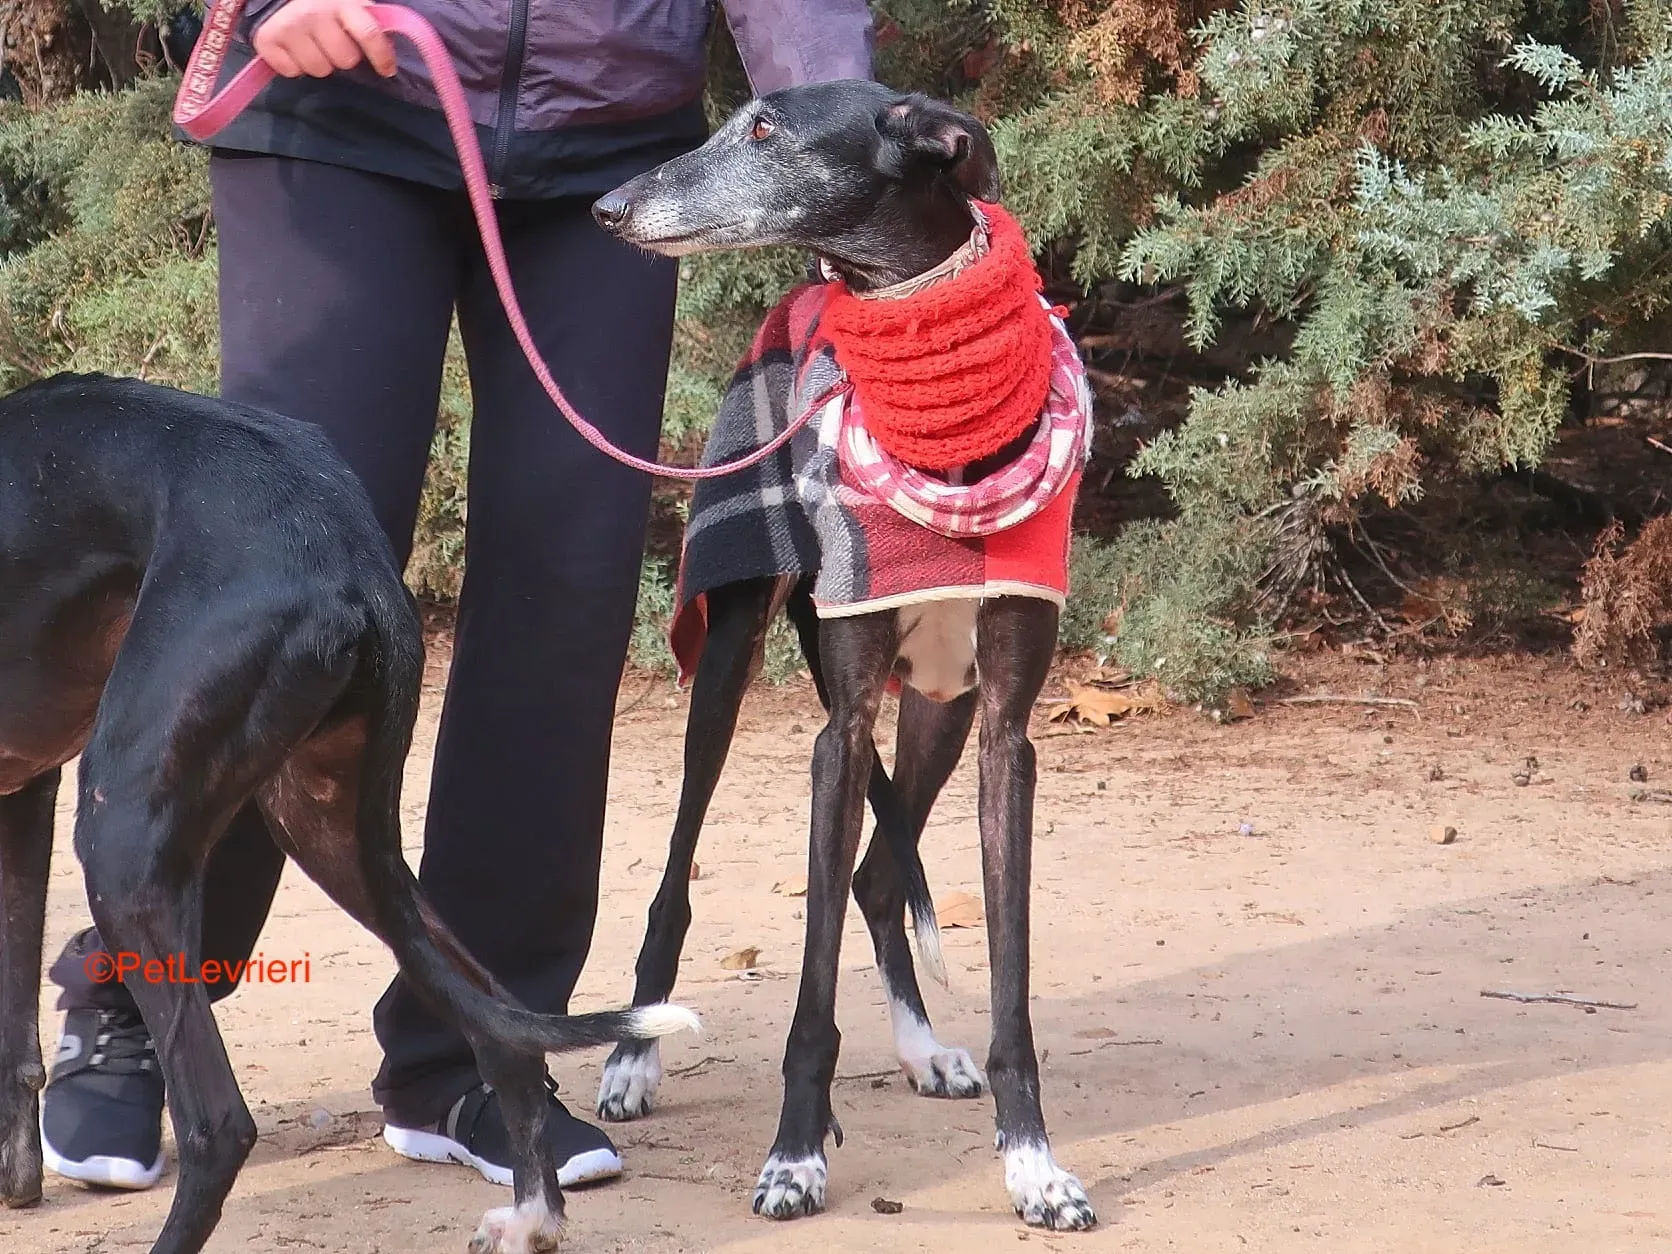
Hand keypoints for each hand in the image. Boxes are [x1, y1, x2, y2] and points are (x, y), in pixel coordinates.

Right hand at [252, 0, 396, 78]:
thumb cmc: (321, 3)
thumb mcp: (348, 4)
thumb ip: (366, 23)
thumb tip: (386, 53)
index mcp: (341, 3)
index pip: (370, 34)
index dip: (382, 57)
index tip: (387, 70)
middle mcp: (313, 13)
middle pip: (345, 60)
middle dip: (343, 56)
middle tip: (333, 44)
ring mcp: (289, 26)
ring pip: (319, 69)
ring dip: (319, 62)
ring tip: (313, 46)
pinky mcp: (267, 39)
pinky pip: (291, 71)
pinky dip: (293, 65)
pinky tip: (293, 49)